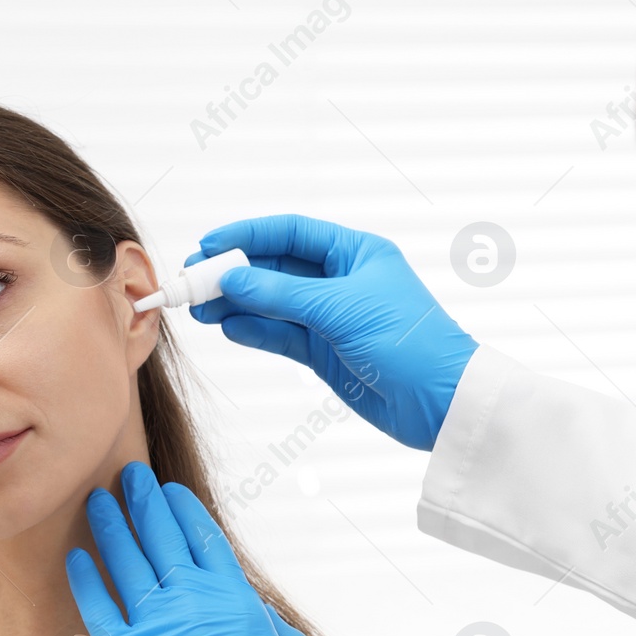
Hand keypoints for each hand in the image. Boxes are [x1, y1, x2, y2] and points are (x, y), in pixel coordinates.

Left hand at [64, 461, 328, 635]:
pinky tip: (75, 557)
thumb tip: (255, 612)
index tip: (169, 492)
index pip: (204, 537)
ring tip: (97, 500)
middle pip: (161, 538)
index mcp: (236, 601)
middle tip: (128, 477)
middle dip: (144, 502)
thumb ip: (275, 632)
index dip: (183, 510)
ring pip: (124, 562)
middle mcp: (191, 603)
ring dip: (111, 527)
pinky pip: (97, 608)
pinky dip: (85, 578)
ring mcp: (152, 629)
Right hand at [187, 214, 478, 450]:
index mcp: (355, 253)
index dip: (247, 235)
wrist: (441, 402)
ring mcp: (331, 318)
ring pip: (272, 304)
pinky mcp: (325, 353)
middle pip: (274, 267)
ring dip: (236, 304)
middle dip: (233, 272)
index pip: (290, 233)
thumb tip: (233, 277)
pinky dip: (254, 331)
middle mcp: (341, 281)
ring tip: (199, 309)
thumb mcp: (341, 309)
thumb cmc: (409, 341)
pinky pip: (280, 336)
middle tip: (193, 281)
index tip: (208, 244)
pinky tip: (228, 328)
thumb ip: (282, 293)